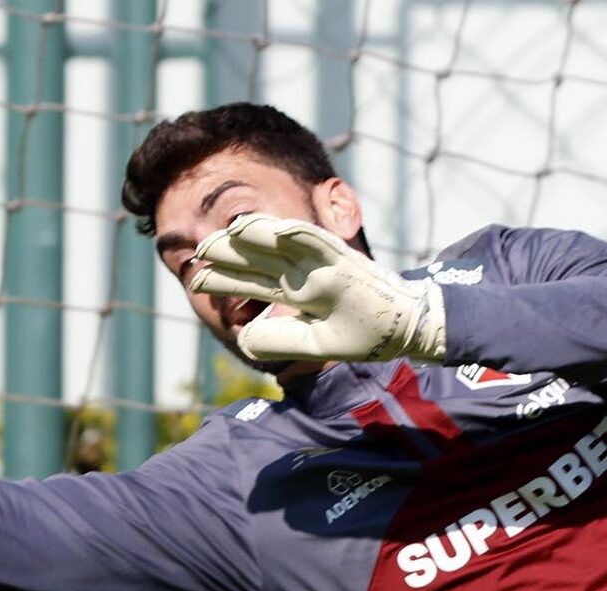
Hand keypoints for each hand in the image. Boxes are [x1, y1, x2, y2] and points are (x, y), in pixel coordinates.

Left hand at [188, 214, 447, 364]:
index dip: (226, 278)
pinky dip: (302, 234)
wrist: (408, 328)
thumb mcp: (315, 344)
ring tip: (228, 232)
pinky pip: (323, 243)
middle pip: (261, 257)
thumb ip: (280, 341)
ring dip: (258, 235)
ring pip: (285, 242)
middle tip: (198, 249)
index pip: (254, 280)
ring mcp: (326, 263)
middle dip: (230, 252)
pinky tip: (278, 230)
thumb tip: (243, 337)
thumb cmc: (365, 334)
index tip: (197, 278)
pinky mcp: (348, 261)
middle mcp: (307, 272)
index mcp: (298, 290)